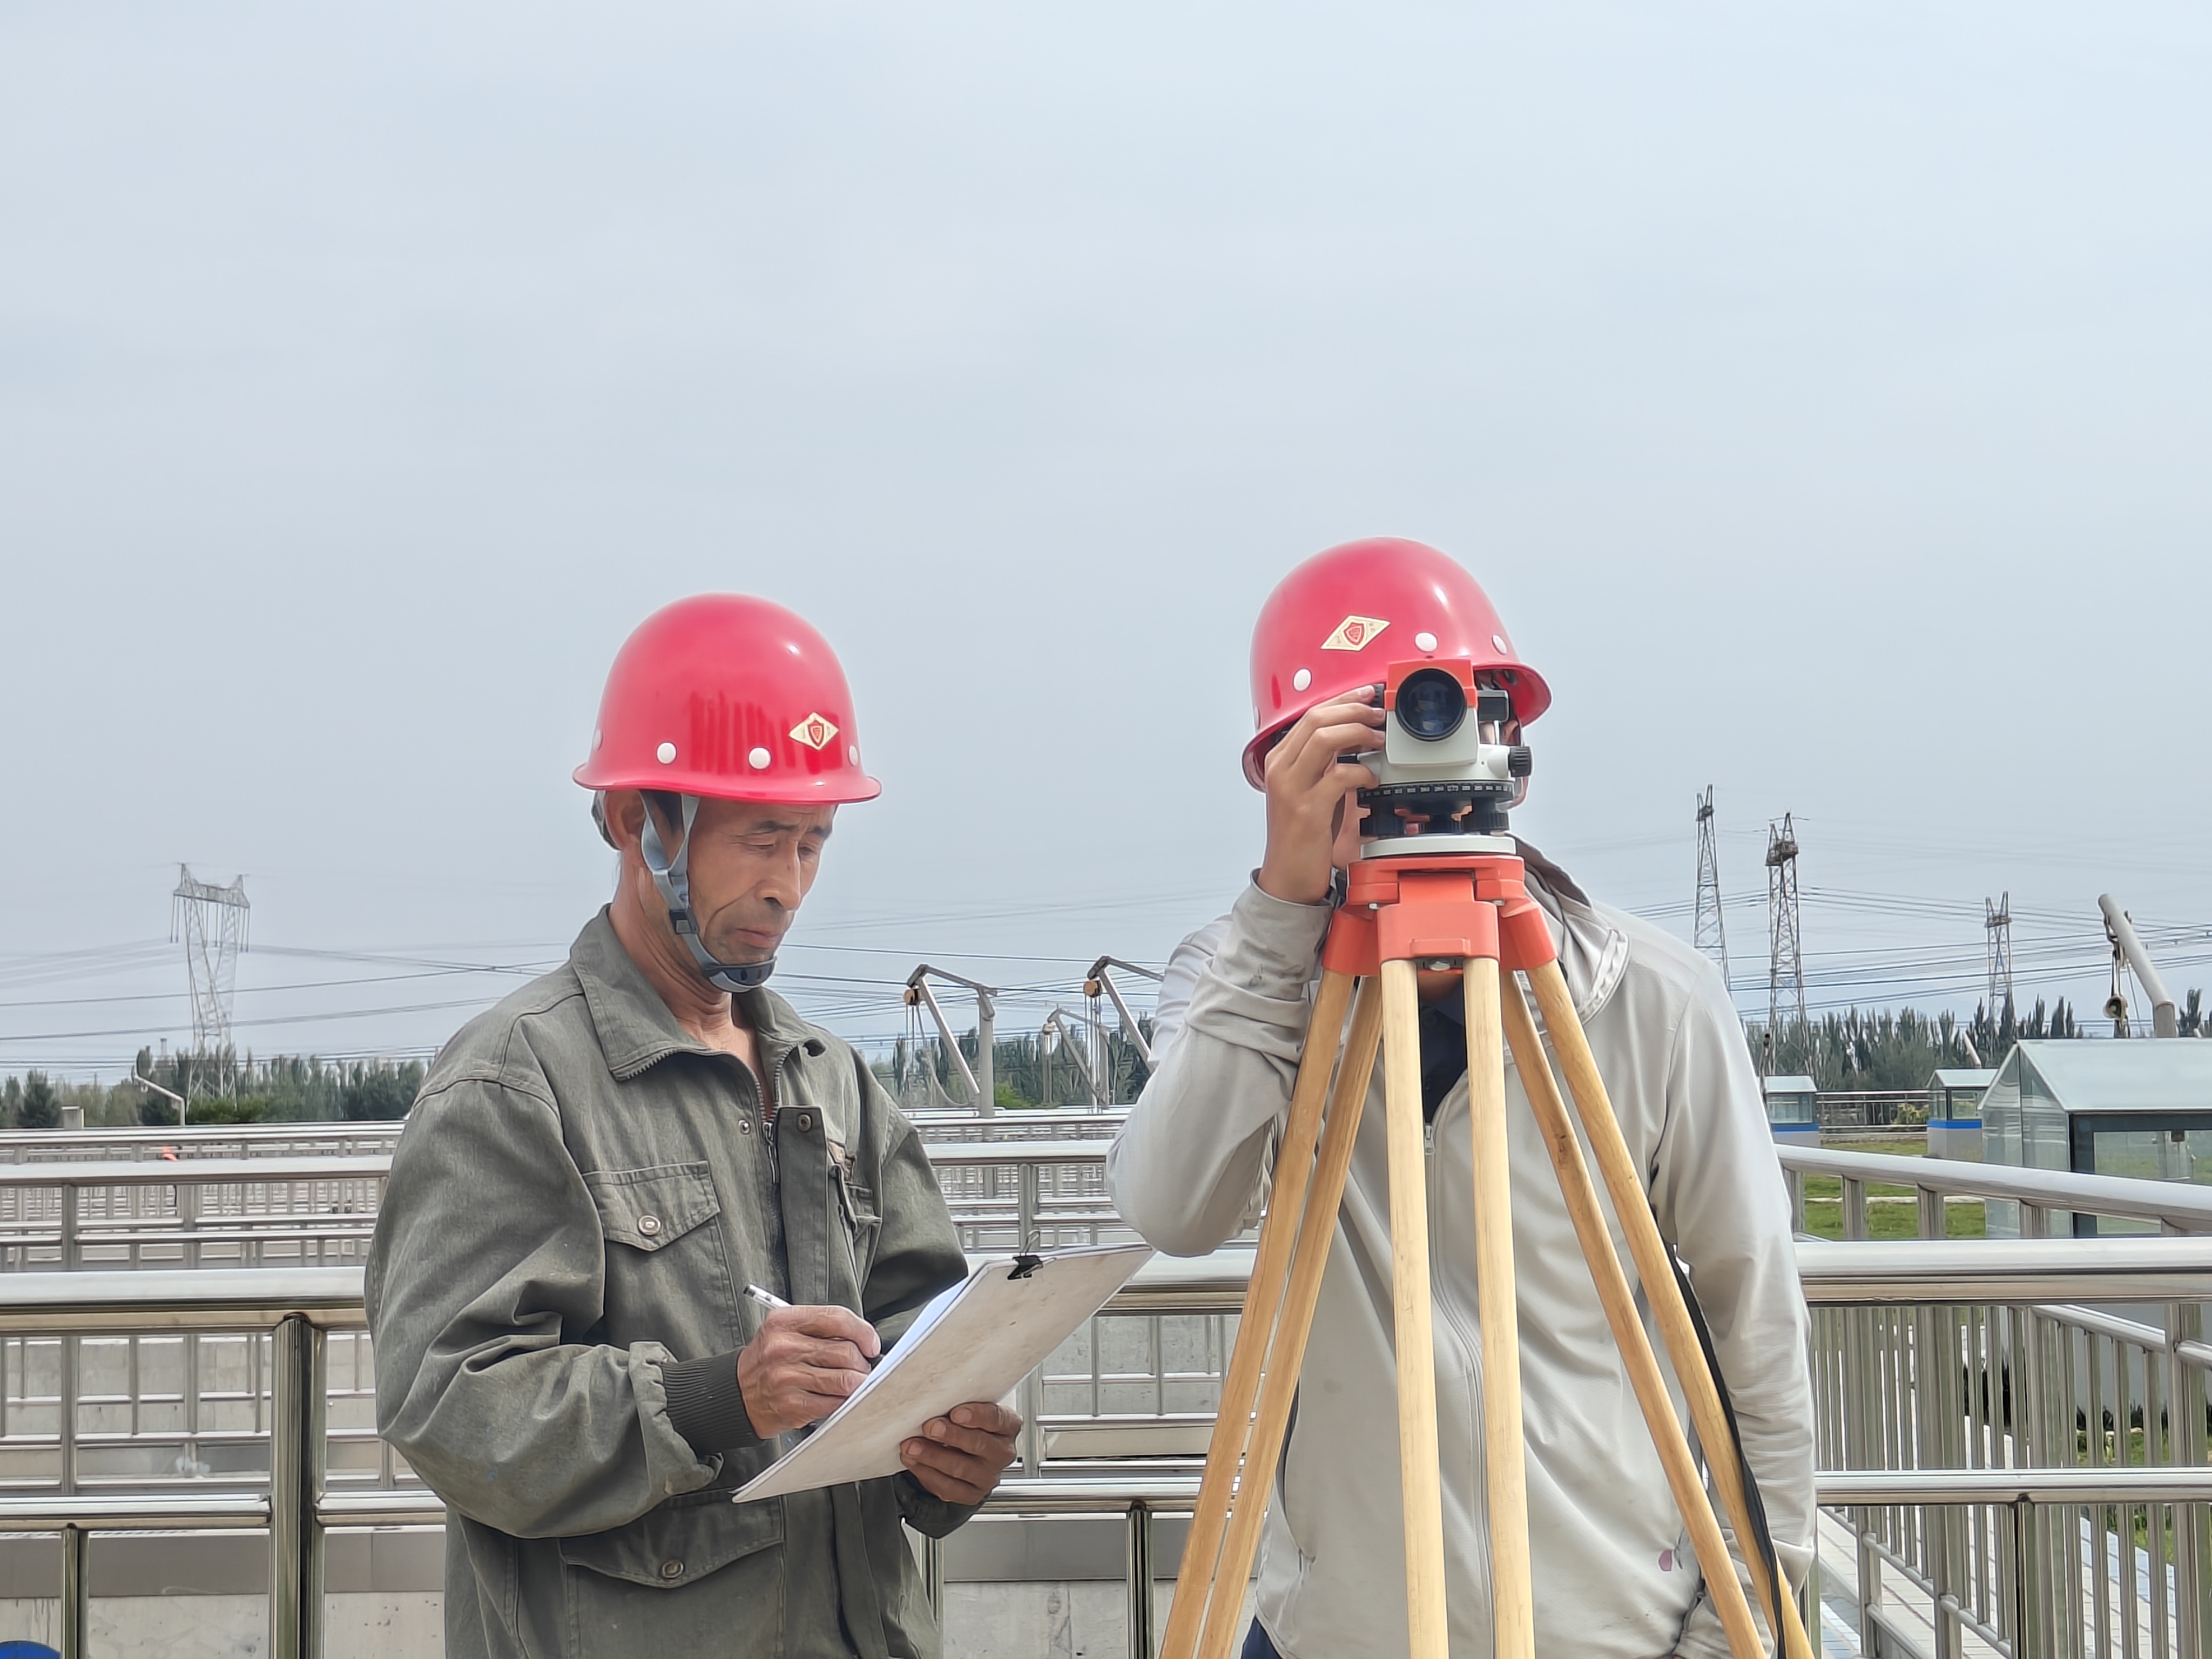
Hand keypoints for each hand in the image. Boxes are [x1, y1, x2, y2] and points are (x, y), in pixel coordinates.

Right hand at [737, 1305, 879, 1436]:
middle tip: (860, 1368)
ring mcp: (786, 1377)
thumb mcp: (785, 1332)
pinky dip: (844, 1402)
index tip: (871, 1344)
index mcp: (784, 1321)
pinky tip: (838, 1398)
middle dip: (862, 1362)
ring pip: (845, 1380)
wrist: (736, 1395)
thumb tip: (864, 1341)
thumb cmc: (768, 1362)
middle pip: (845, 1351)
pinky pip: (835, 1403)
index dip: (863, 1331)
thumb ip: (821, 1330)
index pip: (837, 1318)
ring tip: (852, 1384)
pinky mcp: (791, 1405)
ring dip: (857, 1384)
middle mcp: (783, 1347)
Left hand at [899, 1401, 1022, 1505]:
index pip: (996, 1419)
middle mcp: (1002, 1452)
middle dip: (951, 1435)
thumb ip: (960, 1404)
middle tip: (930, 1427)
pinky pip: (948, 1487)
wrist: (968, 1454)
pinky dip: (926, 1473)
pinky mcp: (971, 1493)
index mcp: (1007, 1426)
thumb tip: (935, 1400)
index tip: (955, 1413)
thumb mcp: (971, 1409)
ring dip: (932, 1455)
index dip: (976, 1415)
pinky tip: (914, 1461)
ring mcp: (987, 1476)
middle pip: (979, 1444)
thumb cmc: (970, 1425)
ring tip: (912, 1446)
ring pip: (960, 1467)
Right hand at [1255, 692, 1383, 905]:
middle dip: (1353, 709)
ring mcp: (1292, 788)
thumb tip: (1356, 738)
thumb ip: (1323, 764)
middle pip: (1317, 718)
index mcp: (1279, 760)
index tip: (1365, 695)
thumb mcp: (1307, 790)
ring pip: (1324, 739)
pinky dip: (1362, 772)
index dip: (1342, 700)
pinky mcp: (1308, 810)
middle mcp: (1281, 769)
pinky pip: (1339, 776)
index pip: (1310, 714)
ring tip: (1377, 740)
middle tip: (1377, 714)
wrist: (1288, 876)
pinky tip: (1372, 778)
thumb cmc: (1301, 834)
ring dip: (1358, 733)